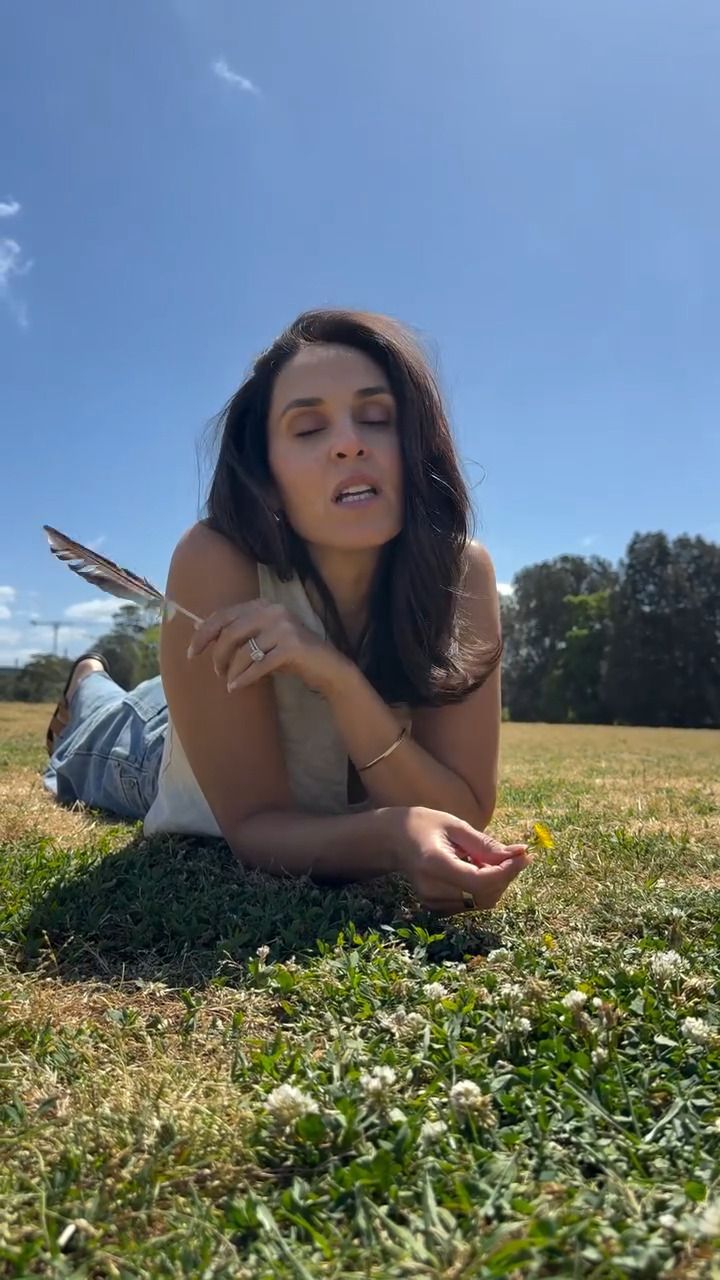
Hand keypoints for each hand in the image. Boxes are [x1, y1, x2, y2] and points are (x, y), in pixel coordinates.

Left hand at [186, 599, 346, 696]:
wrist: (327, 668)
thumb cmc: (290, 655)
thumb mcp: (263, 639)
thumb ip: (238, 632)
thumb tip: (199, 629)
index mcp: (263, 605)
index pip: (224, 614)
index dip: (204, 633)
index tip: (192, 652)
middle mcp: (273, 611)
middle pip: (231, 632)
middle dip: (218, 654)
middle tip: (216, 671)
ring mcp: (284, 628)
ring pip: (244, 651)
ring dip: (231, 670)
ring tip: (229, 682)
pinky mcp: (292, 647)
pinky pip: (259, 665)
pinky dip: (245, 678)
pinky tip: (237, 686)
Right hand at [393, 806, 530, 914]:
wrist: (394, 841)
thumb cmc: (425, 825)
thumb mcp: (455, 825)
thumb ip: (485, 844)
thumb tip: (518, 854)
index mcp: (434, 864)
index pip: (480, 881)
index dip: (507, 872)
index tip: (523, 855)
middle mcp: (432, 889)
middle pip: (484, 895)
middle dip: (506, 876)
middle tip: (515, 854)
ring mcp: (432, 902)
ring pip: (481, 902)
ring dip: (497, 882)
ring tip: (490, 859)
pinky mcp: (435, 908)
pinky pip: (472, 904)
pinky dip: (484, 888)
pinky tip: (478, 869)